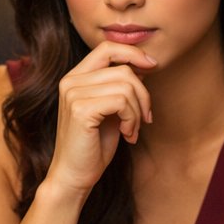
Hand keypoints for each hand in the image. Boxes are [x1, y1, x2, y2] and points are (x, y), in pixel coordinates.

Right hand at [42, 42, 155, 197]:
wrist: (74, 175)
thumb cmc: (93, 146)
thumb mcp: (111, 110)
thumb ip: (120, 86)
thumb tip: (144, 65)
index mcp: (75, 77)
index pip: (107, 47)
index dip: (133, 53)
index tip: (152, 67)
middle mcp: (70, 81)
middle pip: (124, 69)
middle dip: (143, 94)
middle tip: (145, 118)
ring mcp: (73, 94)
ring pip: (126, 85)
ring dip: (138, 112)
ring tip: (132, 130)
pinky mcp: (81, 110)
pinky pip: (122, 101)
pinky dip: (132, 119)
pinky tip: (127, 135)